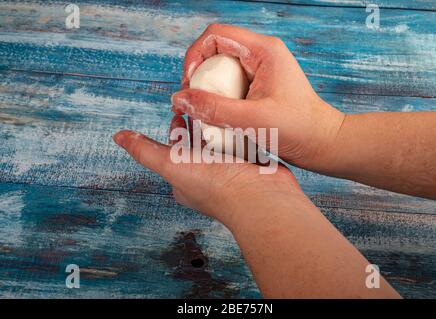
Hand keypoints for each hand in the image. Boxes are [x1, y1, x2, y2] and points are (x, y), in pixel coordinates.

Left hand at [113, 115, 302, 226]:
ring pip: (219, 140)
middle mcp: (206, 176)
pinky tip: (239, 116)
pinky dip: (237, 129)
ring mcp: (230, 170)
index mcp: (185, 179)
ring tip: (217, 103)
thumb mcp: (172, 164)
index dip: (174, 128)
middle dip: (196, 122)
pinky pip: (240, 141)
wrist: (261, 196)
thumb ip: (146, 150)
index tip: (178, 109)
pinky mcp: (249, 164)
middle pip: (197, 142)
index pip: (174, 148)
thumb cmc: (217, 185)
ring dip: (217, 123)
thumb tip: (118, 137)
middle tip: (198, 101)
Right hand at [171, 23, 344, 169]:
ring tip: (203, 112)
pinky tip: (216, 117)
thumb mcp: (253, 120)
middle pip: (215, 52)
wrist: (321, 144)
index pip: (216, 35)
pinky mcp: (257, 87)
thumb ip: (215, 109)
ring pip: (220, 70)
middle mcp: (260, 55)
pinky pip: (228, 85)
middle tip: (193, 102)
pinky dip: (218, 99)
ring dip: (207, 89)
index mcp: (263, 51)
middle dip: (199, 75)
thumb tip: (180, 99)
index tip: (189, 83)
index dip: (195, 55)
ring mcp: (259, 71)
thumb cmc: (298, 129)